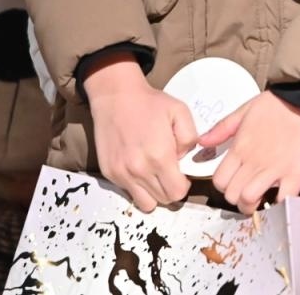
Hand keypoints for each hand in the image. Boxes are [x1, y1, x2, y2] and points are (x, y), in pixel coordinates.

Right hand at [83, 55, 197, 211]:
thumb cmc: (150, 103)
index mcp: (160, 156)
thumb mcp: (181, 112)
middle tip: (169, 172)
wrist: (115, 97)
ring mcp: (122, 174)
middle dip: (171, 189)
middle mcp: (139, 170)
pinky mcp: (109, 173)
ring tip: (155, 175)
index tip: (182, 174)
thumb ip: (190, 138)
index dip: (184, 185)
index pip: (177, 192)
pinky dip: (137, 187)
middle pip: (164, 200)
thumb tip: (184, 159)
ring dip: (154, 193)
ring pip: (146, 203)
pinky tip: (139, 169)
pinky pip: (128, 193)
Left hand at [201, 91, 299, 212]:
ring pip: (250, 200)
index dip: (225, 187)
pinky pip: (282, 200)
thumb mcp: (245, 109)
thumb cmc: (278, 103)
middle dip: (237, 199)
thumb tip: (202, 143)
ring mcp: (274, 170)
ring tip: (261, 199)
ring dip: (254, 205)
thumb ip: (223, 128)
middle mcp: (253, 162)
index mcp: (240, 148)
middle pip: (232, 195)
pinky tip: (280, 199)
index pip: (220, 181)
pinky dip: (279, 205)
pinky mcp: (296, 174)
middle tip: (248, 193)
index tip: (235, 183)